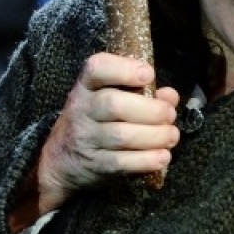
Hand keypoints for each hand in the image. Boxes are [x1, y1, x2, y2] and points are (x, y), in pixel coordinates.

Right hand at [36, 52, 179, 209]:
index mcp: (87, 86)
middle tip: (169, 115)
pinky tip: (162, 156)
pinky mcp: (94, 165)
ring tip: (171, 136)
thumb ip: (142, 93)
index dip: (124, 69)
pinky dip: (147, 160)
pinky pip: (122, 163)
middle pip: (114, 104)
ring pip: (121, 136)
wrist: (62, 160)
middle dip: (151, 110)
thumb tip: (170, 96)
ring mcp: (85, 138)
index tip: (148, 74)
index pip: (97, 69)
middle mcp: (82, 109)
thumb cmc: (95, 121)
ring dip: (154, 136)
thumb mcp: (111, 98)